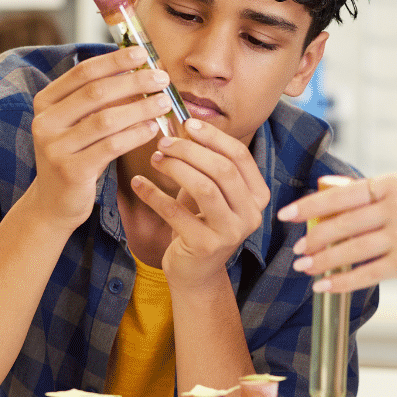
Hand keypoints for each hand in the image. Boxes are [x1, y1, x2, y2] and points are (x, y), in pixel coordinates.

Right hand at [24, 48, 173, 227]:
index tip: (142, 53)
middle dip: (133, 81)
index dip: (114, 61)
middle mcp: (45, 122)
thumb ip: (98, 100)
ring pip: (106, 120)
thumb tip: (139, 69)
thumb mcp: (78, 124)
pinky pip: (111, 146)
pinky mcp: (71, 171)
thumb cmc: (75, 156)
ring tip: (164, 102)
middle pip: (96, 92)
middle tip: (161, 77)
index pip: (82, 72)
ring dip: (140, 108)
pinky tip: (153, 128)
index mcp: (45, 102)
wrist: (53, 203)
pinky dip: (136, 134)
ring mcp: (55, 147)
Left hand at [130, 117, 270, 289]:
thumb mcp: (211, 191)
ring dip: (175, 168)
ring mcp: (231, 232)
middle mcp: (251, 214)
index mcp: (258, 196)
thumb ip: (206, 163)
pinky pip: (176, 212)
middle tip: (164, 142)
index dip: (213, 137)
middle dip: (190, 150)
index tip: (187, 124)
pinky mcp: (206, 246)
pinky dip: (154, 194)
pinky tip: (138, 183)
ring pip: (204, 187)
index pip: (240, 156)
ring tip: (155, 159)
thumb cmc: (202, 223)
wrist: (197, 272)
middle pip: (222, 169)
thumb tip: (185, 123)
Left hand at [277, 173, 396, 293]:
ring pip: (348, 250)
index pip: (342, 194)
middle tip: (297, 248)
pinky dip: (339, 282)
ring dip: (321, 261)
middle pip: (341, 223)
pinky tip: (323, 286)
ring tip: (303, 267)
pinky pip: (363, 274)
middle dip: (314, 237)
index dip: (311, 205)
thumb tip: (329, 188)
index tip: (287, 213)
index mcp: (395, 183)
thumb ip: (372, 193)